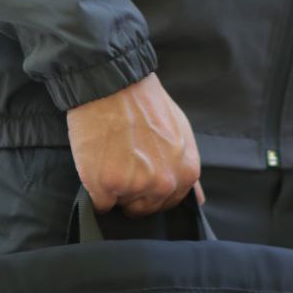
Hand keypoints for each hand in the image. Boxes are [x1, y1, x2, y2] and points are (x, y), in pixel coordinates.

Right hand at [66, 71, 203, 215]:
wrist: (111, 84)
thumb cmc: (145, 104)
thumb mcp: (181, 134)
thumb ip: (187, 169)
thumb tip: (198, 200)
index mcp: (186, 173)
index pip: (167, 204)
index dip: (150, 188)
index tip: (140, 169)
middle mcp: (163, 184)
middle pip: (143, 208)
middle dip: (131, 190)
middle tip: (122, 159)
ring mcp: (135, 187)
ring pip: (120, 205)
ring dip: (112, 189)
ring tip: (111, 156)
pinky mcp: (106, 187)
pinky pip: (99, 204)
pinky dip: (94, 189)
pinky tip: (96, 162)